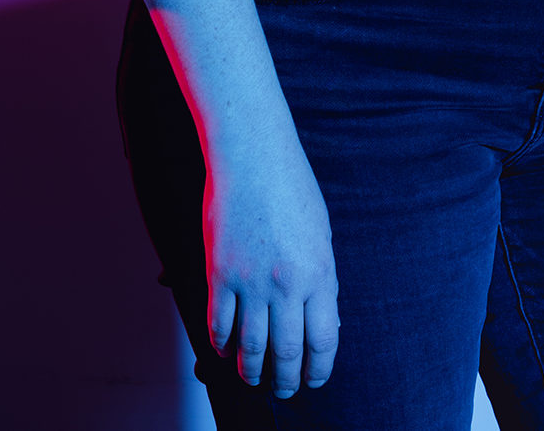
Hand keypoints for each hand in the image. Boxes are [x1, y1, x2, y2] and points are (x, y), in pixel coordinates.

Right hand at [203, 134, 339, 397]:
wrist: (253, 154)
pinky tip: (224, 348)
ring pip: (251, 347)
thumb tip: (322, 320)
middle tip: (283, 389)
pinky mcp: (219, 273)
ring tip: (253, 378)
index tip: (314, 379)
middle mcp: (287, 284)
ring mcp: (251, 281)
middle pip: (287, 352)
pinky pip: (219, 323)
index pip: (323, 341)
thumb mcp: (322, 234)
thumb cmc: (291, 186)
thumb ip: (322, 279)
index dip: (319, 369)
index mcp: (319, 273)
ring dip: (252, 371)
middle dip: (286, 380)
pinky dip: (221, 343)